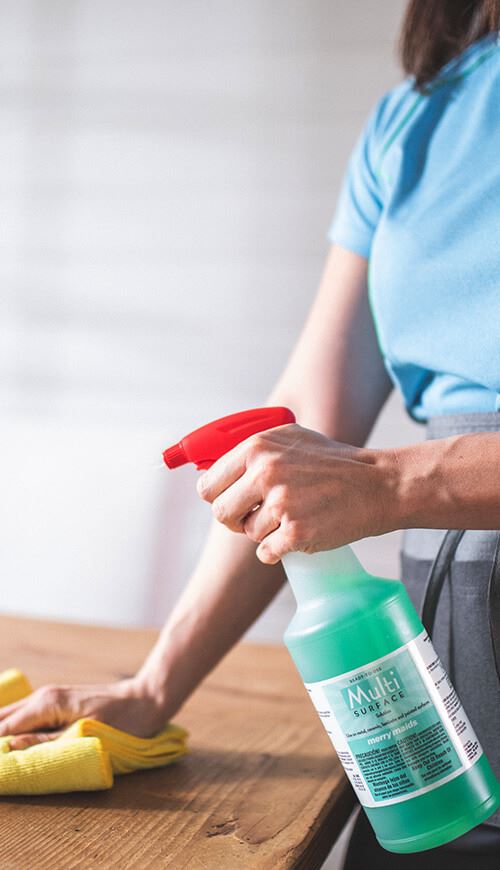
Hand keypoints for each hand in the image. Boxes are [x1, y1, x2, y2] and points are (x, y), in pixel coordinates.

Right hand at [0, 677, 167, 749]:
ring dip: (6, 732)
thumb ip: (44, 742)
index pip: (5, 727)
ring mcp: (51, 696)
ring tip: (6, 755)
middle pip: (4, 717)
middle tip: (2, 761)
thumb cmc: (120, 721)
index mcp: (47, 703)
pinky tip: (18, 742)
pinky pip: (28, 714)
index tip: (0, 767)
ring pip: (14, 714)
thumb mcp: (82, 736)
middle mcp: (44, 696)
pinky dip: (18, 727)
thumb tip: (11, 746)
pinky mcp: (59, 701)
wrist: (145, 699)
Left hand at [197, 423, 398, 563]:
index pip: (208, 484)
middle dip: (237, 520)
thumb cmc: (333, 464)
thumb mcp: (289, 439)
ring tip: (294, 516)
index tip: (233, 502)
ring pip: (248, 534)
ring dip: (266, 533)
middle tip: (259, 517)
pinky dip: (279, 550)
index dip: (219, 497)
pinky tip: (299, 533)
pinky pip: (266, 553)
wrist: (378, 484)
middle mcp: (265, 472)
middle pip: (221, 512)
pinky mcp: (296, 531)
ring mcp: (281, 502)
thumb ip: (252, 452)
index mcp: (258, 447)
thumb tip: (212, 468)